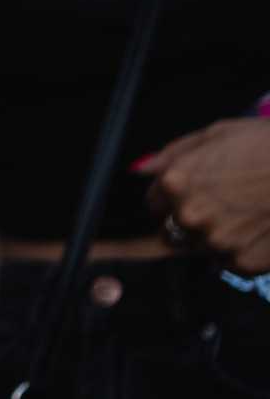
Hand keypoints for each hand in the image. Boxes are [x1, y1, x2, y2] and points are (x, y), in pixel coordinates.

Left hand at [139, 118, 269, 273]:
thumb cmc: (268, 146)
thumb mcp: (217, 134)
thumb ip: (173, 154)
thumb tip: (142, 169)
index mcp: (177, 182)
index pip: (154, 203)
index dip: (174, 196)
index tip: (196, 191)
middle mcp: (189, 215)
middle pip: (172, 231)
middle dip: (190, 219)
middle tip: (223, 204)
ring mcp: (216, 242)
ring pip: (199, 249)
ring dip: (214, 237)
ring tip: (245, 215)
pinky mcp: (243, 263)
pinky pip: (226, 264)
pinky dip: (237, 252)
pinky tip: (256, 231)